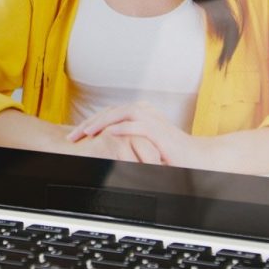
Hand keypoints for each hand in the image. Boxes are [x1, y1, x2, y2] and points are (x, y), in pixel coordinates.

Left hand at [67, 105, 203, 167]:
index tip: (76, 135)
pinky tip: (107, 134)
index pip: (109, 113)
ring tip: (86, 133)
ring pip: (120, 114)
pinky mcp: (158, 130)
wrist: (195, 157)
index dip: (91, 123)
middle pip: (110, 111)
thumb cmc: (171, 153)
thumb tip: (105, 146)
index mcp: (140, 113)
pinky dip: (120, 128)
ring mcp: (151, 119)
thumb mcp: (143, 145)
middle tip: (73, 136)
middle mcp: (144, 111)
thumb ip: (126, 141)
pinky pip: (135, 125)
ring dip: (101, 123)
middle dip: (89, 123)